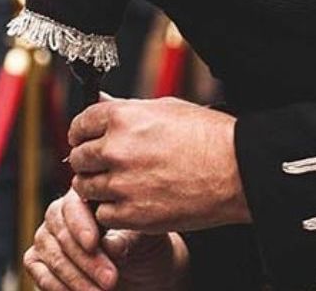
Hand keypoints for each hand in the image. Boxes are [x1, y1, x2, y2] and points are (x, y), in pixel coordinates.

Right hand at [25, 190, 187, 290]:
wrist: (143, 277)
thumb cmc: (144, 251)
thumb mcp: (143, 242)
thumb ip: (126, 239)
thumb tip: (110, 246)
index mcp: (86, 196)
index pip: (74, 205)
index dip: (80, 224)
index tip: (93, 244)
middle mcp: (61, 213)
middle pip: (62, 232)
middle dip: (86, 260)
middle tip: (111, 280)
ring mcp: (47, 237)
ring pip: (51, 253)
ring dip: (75, 277)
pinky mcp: (38, 261)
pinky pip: (38, 271)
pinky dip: (56, 286)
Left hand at [69, 97, 249, 232]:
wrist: (238, 171)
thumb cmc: (208, 136)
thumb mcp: (164, 108)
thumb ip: (125, 108)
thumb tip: (99, 101)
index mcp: (123, 118)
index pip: (80, 124)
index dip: (81, 133)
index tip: (85, 140)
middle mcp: (117, 149)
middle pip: (78, 158)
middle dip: (87, 162)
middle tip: (102, 166)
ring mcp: (123, 184)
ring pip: (85, 188)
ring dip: (96, 187)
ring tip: (118, 185)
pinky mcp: (134, 215)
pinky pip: (103, 214)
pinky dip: (112, 211)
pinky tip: (129, 203)